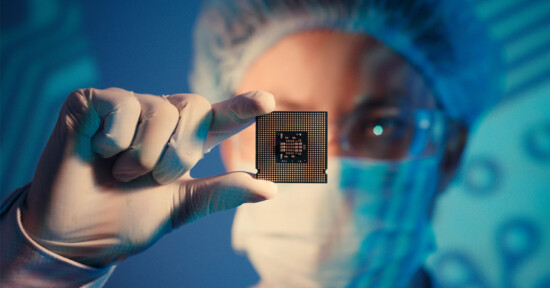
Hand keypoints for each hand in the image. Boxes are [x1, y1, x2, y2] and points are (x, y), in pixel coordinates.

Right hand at [21, 88, 275, 266]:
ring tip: (119, 172)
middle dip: (179, 153)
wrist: (75, 237)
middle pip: (196, 107)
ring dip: (143, 155)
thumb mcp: (181, 206)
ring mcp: (126, 107)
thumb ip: (221, 192)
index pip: (220, 118)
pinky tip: (95, 151)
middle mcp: (158, 118)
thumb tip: (270, 189)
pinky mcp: (92, 101)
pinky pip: (121, 106)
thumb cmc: (126, 220)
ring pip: (160, 110)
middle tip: (152, 178)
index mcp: (181, 140)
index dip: (243, 108)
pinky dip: (112, 140)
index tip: (268, 103)